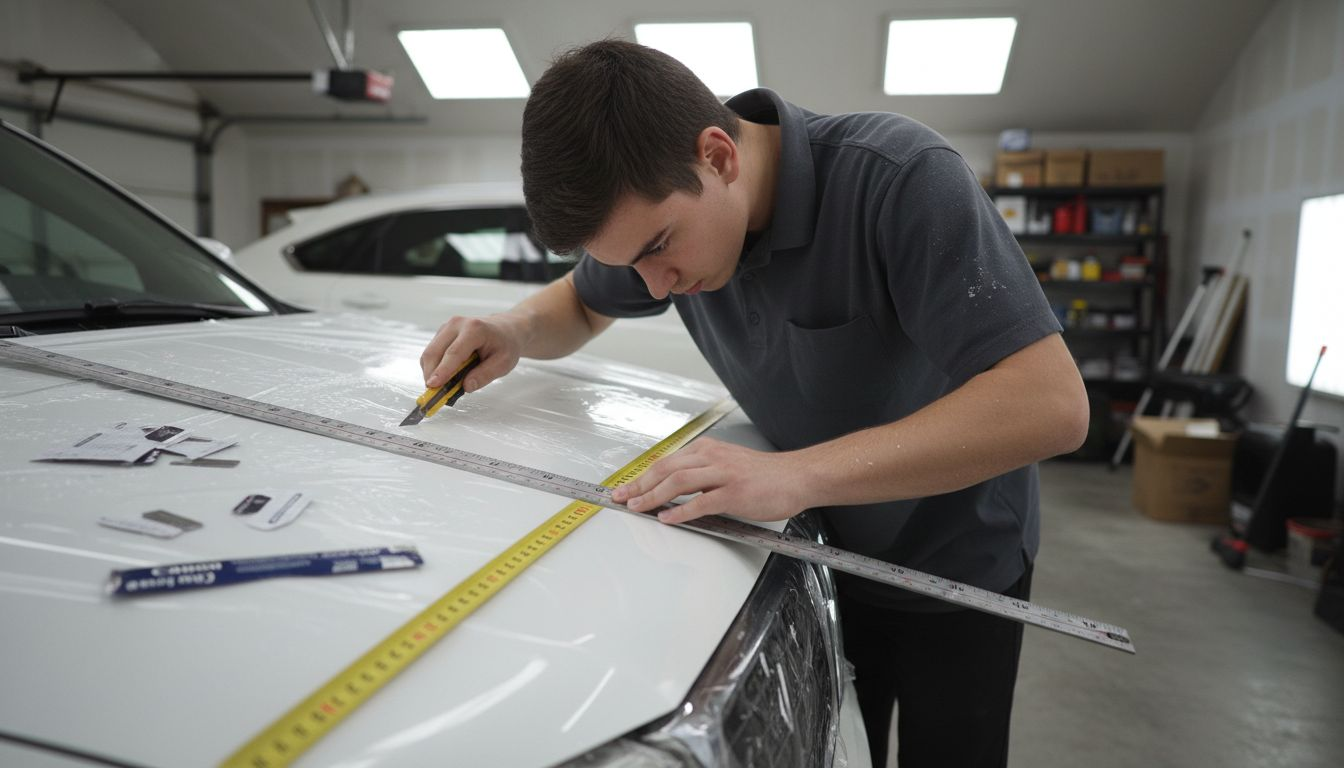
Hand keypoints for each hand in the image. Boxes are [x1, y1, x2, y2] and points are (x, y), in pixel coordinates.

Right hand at [419, 314, 527, 390]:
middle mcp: (457, 324)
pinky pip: (432, 352)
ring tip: (441, 387)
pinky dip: (433, 367)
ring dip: (431, 372)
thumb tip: (466, 386)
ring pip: (429, 352)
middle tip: (434, 394)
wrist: (505, 329)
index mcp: (474, 329)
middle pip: (435, 351)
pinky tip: (444, 376)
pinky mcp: (442, 333)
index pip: (454, 353)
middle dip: (431, 374)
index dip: (442, 371)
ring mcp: (447, 327)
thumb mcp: (504, 363)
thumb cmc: (505, 345)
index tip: (433, 385)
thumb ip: (485, 375)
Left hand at [610, 438, 811, 524]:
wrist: (797, 477)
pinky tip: (668, 518)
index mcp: (708, 449)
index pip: (667, 461)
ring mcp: (724, 474)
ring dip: (653, 496)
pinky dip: (680, 510)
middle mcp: (712, 457)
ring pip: (678, 481)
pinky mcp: (735, 493)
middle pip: (666, 468)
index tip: (626, 488)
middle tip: (621, 498)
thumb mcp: (728, 465)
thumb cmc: (765, 476)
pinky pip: (701, 501)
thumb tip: (673, 489)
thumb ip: (702, 474)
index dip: (642, 476)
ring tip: (638, 507)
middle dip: (639, 485)